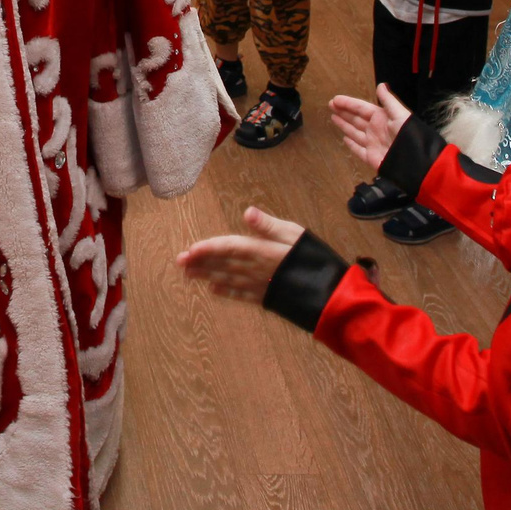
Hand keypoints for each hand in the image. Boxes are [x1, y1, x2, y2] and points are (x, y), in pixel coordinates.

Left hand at [176, 206, 309, 305]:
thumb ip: (269, 225)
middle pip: (223, 264)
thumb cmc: (315, 260)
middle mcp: (255, 269)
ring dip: (207, 276)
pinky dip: (226, 292)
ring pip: (227, 280)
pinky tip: (213, 290)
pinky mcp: (266, 297)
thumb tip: (248, 212)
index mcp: (262, 251)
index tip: (190, 249)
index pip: (229, 247)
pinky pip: (241, 295)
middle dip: (200, 263)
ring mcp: (259, 285)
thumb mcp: (296, 235)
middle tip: (179, 262)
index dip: (208, 248)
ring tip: (189, 274)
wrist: (331, 296)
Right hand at [328, 86, 413, 172]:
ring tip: (333, 118)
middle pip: (356, 119)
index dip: (348, 103)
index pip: (361, 108)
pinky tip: (344, 139)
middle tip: (330, 105)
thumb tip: (381, 85)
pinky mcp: (371, 158)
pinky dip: (351, 145)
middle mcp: (376, 130)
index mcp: (382, 118)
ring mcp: (372, 144)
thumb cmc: (408, 136)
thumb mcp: (400, 115)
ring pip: (355, 132)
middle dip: (344, 112)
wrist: (416, 162)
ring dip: (344, 125)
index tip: (335, 99)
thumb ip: (388, 101)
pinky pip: (358, 150)